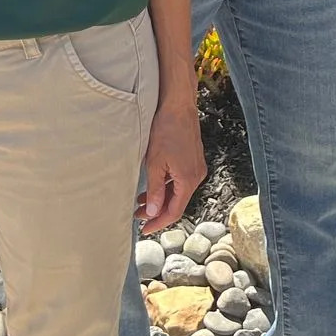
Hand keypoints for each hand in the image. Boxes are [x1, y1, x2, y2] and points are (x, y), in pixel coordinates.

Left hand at [136, 94, 205, 232]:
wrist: (179, 105)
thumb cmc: (166, 130)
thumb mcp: (155, 163)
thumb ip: (154, 190)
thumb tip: (153, 212)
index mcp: (189, 180)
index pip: (174, 211)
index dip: (158, 223)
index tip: (144, 230)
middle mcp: (197, 176)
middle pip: (177, 203)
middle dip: (157, 211)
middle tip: (138, 216)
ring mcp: (196, 167)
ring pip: (178, 191)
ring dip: (160, 198)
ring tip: (140, 202)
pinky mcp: (193, 160)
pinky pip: (180, 180)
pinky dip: (167, 187)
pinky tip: (153, 186)